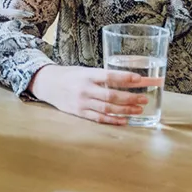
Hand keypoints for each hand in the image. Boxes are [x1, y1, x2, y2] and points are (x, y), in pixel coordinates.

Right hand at [27, 64, 162, 124]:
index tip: (139, 79)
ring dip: (125, 110)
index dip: (125, 78)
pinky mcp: (79, 112)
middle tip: (144, 99)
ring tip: (138, 109)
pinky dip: (113, 120)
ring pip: (107, 108)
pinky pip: (99, 118)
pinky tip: (124, 120)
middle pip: (111, 95)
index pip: (109, 76)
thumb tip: (128, 80)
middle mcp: (84, 89)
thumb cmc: (69, 75)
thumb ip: (102, 77)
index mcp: (86, 75)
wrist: (47, 84)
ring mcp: (82, 102)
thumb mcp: (84, 71)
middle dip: (130, 98)